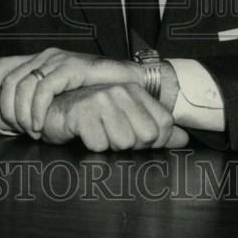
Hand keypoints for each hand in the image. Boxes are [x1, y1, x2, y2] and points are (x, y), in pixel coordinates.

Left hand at [0, 49, 141, 135]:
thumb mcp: (62, 96)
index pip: (4, 65)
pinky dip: (37, 110)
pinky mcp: (71, 66)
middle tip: (19, 129)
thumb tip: (14, 115)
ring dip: (23, 113)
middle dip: (9, 108)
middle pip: (10, 80)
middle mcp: (46, 55)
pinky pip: (43, 89)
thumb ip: (41, 99)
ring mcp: (59, 59)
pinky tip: (41, 126)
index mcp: (41, 60)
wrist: (130, 85)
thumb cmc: (98, 93)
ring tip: (32, 130)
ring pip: (23, 85)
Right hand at [39, 83, 189, 151]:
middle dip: (129, 146)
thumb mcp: (127, 122)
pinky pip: (100, 145)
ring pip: (123, 143)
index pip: (163, 126)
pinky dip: (91, 146)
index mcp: (135, 91)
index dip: (152, 142)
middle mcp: (121, 91)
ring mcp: (102, 99)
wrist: (53, 112)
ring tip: (97, 133)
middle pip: (145, 137)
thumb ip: (158, 130)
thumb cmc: (91, 119)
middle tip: (111, 136)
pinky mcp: (83, 111)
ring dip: (109, 146)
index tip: (134, 138)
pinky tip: (84, 134)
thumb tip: (184, 138)